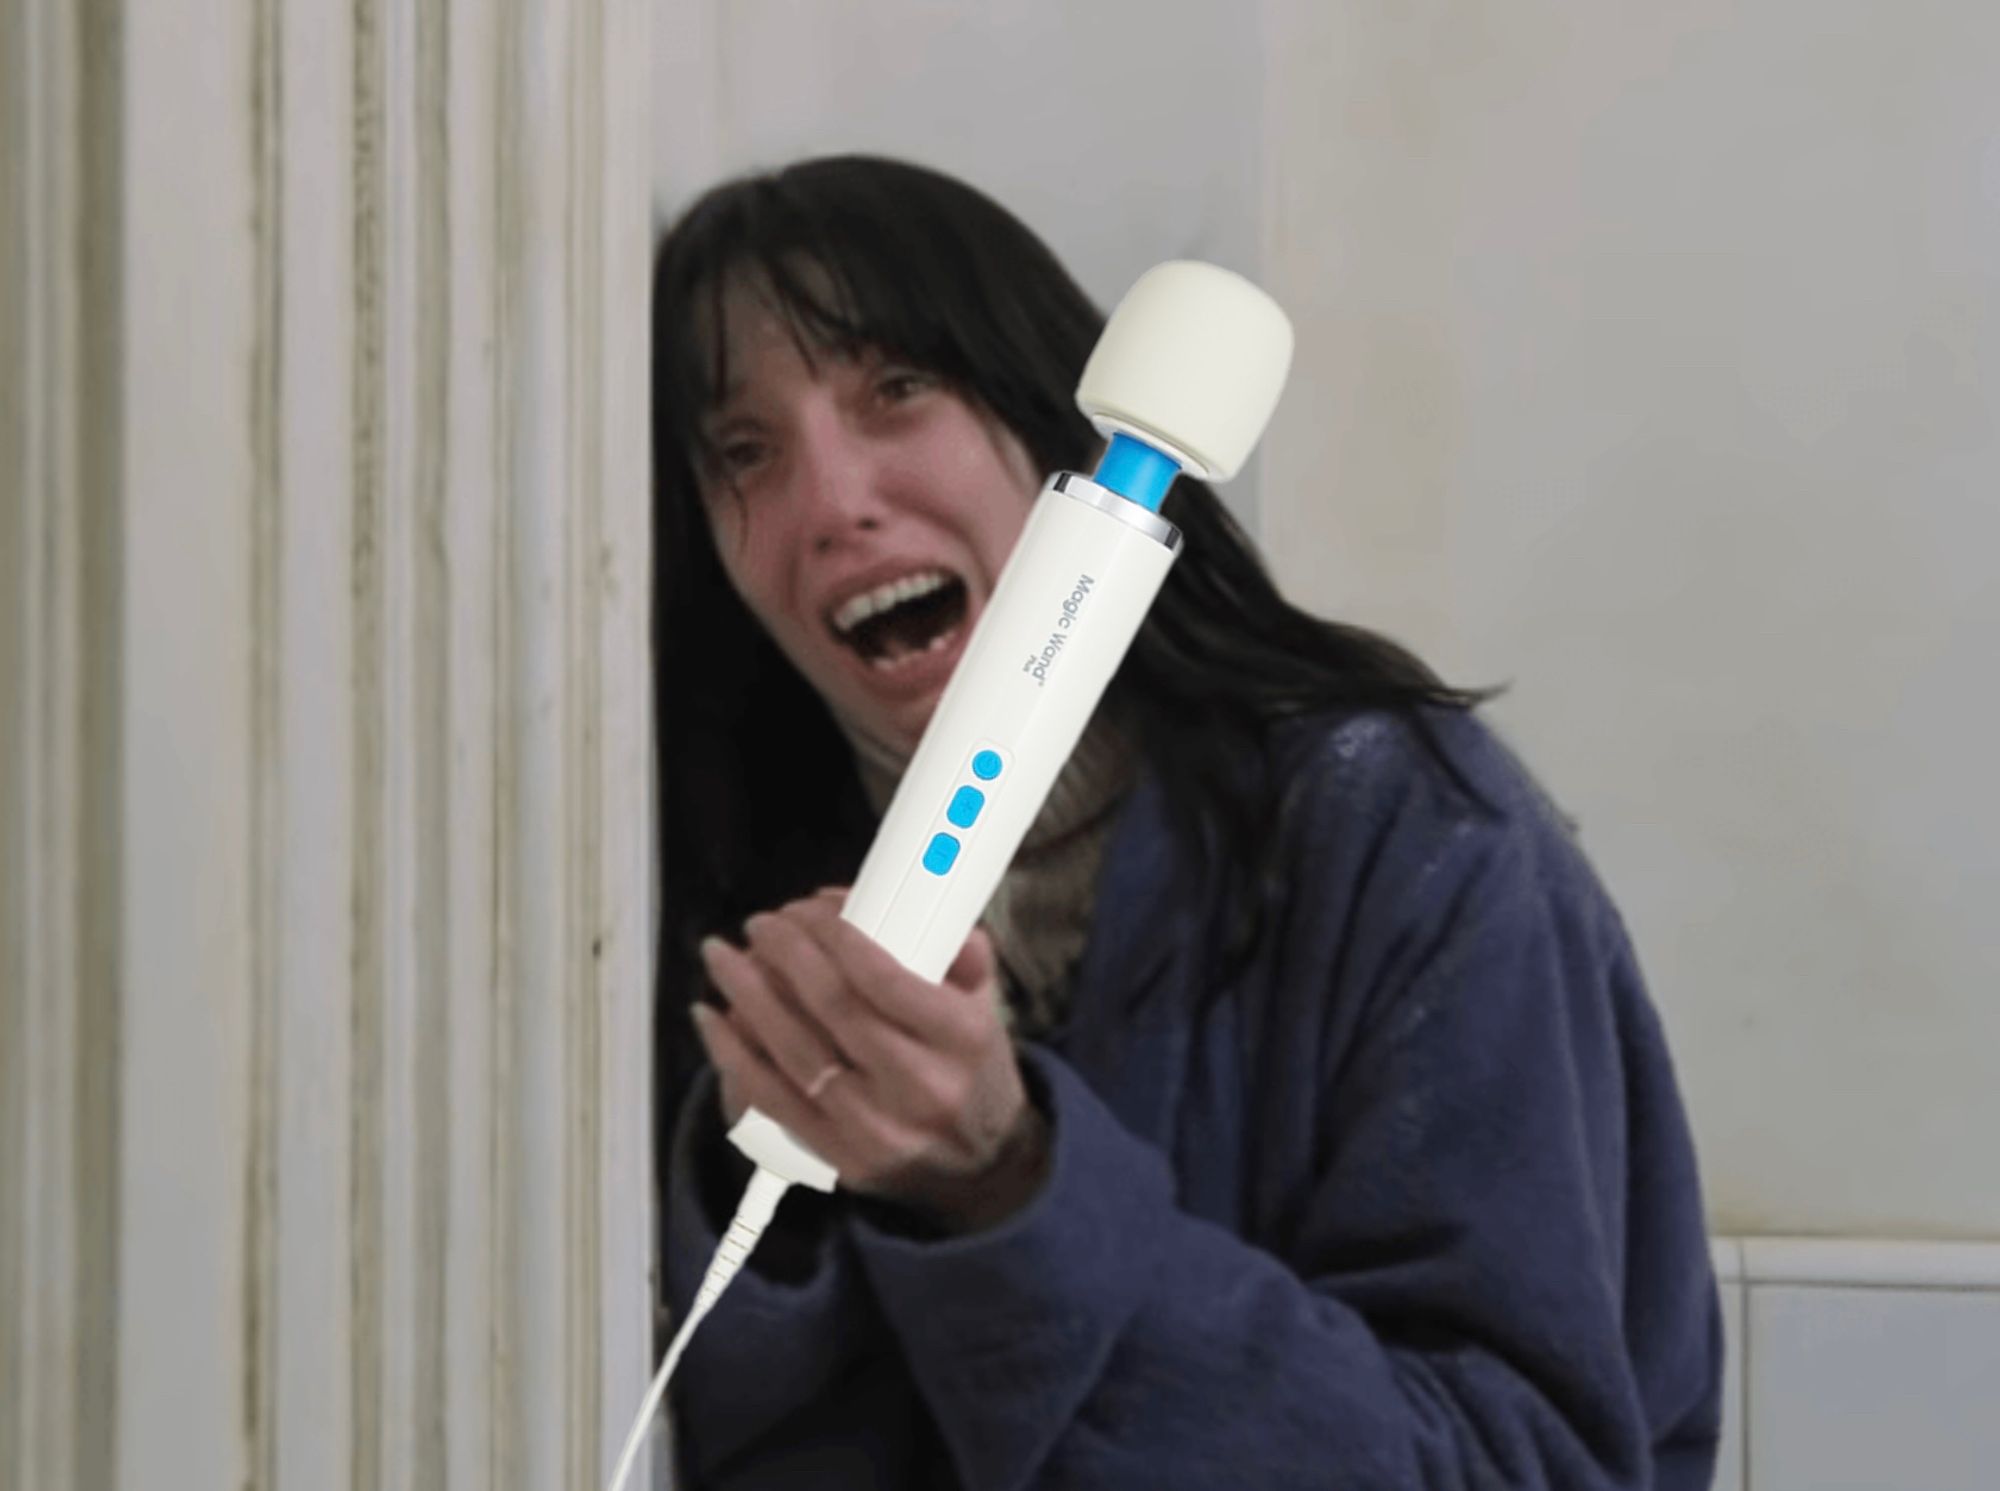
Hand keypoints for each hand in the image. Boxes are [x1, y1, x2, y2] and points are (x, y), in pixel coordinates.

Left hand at [690, 889, 1049, 1233]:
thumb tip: (880, 900)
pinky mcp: (838, 1159)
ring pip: (794, 1054)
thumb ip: (949, 947)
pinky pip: (770, 1103)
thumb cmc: (968, 1065)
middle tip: (760, 923)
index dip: (835, 937)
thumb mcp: (982, 1002)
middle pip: (833, 1009)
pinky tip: (711, 1017)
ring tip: (722, 955)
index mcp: (963, 1039)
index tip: (805, 909)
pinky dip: (732, 1056)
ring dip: (747, 996)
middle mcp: (922, 1088)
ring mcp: (877, 1130)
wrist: (979, 1166)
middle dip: (785, 955)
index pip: (887, 980)